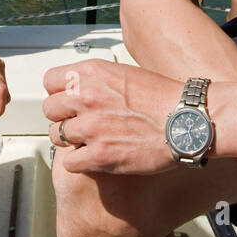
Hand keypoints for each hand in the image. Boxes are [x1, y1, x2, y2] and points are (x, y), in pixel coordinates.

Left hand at [42, 60, 179, 174]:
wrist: (187, 119)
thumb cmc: (164, 97)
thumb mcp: (125, 74)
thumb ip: (98, 81)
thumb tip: (83, 88)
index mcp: (91, 73)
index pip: (50, 81)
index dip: (58, 93)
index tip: (67, 101)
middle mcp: (86, 97)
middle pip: (49, 109)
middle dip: (63, 117)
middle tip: (78, 123)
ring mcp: (91, 127)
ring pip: (56, 136)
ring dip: (70, 141)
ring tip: (88, 141)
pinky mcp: (99, 154)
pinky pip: (69, 162)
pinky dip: (80, 163)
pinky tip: (95, 158)